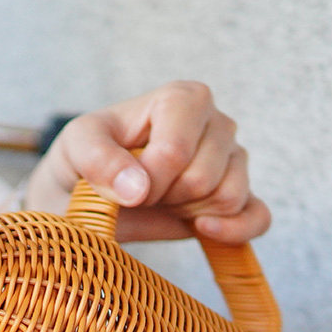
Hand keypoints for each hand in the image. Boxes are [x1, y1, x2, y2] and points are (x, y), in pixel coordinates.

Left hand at [25, 81, 270, 244]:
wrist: (81, 197)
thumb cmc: (80, 163)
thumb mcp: (74, 149)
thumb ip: (98, 159)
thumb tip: (138, 188)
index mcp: (181, 99)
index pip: (176, 153)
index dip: (147, 181)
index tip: (125, 182)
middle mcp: (216, 123)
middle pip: (203, 178)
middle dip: (163, 198)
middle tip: (141, 194)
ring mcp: (232, 160)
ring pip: (227, 198)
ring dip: (186, 213)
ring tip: (162, 201)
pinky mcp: (239, 197)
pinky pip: (258, 218)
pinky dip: (234, 232)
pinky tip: (203, 230)